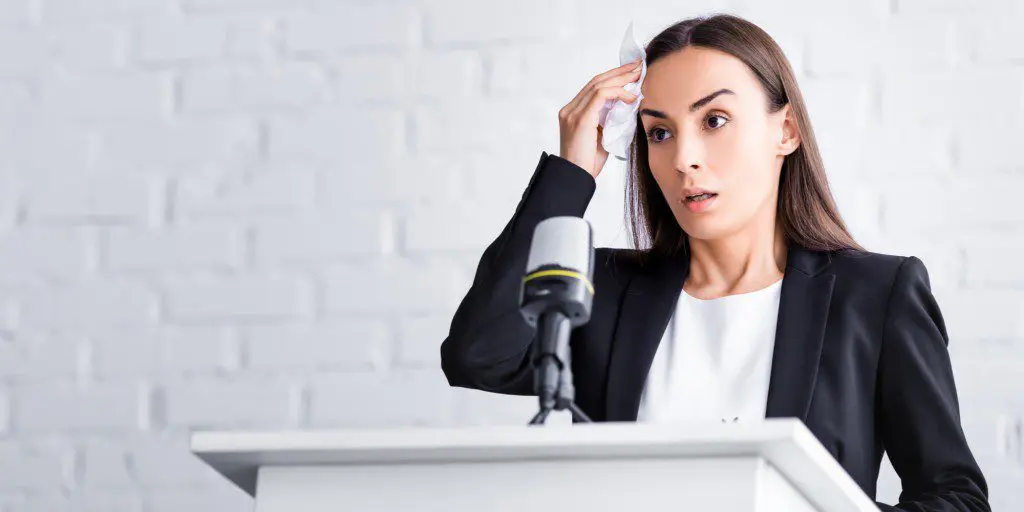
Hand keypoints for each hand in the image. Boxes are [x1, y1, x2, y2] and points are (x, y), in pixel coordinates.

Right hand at [558, 58, 641, 178]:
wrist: (576, 178)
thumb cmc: (589, 162)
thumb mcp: (602, 136)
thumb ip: (610, 120)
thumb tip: (629, 106)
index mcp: (573, 112)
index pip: (594, 87)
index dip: (614, 77)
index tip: (632, 73)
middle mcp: (569, 109)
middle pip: (596, 81)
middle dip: (620, 72)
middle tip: (639, 65)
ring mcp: (572, 112)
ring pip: (599, 84)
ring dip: (621, 79)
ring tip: (639, 75)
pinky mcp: (580, 119)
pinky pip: (601, 96)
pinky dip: (618, 93)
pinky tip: (631, 97)